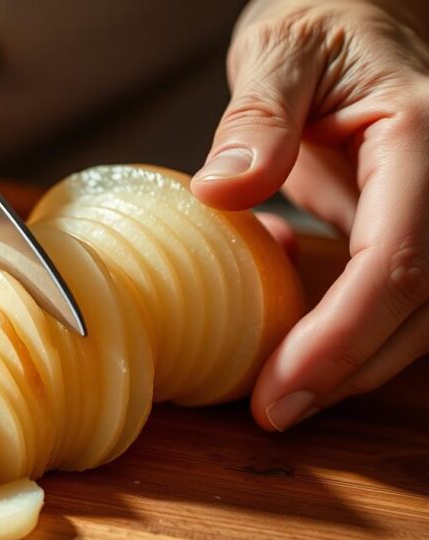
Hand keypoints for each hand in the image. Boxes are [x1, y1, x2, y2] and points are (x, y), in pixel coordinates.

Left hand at [191, 0, 428, 430]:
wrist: (349, 17)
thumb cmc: (319, 22)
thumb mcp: (280, 50)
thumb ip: (257, 117)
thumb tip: (221, 190)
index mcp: (423, 138)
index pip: (401, 257)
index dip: (348, 332)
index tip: (286, 385)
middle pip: (418, 305)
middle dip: (349, 368)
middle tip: (274, 410)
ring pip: (413, 314)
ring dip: (348, 360)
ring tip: (275, 391)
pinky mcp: (400, 225)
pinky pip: (383, 291)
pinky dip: (337, 322)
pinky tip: (276, 317)